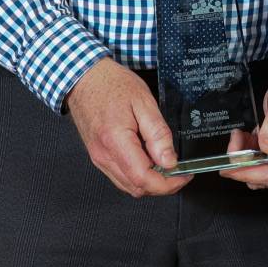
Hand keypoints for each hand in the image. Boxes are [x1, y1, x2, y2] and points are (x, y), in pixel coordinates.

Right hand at [64, 58, 188, 197]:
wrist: (84, 79)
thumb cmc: (112, 84)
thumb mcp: (144, 102)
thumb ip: (158, 134)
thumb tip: (170, 161)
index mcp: (115, 141)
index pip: (143, 178)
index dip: (168, 184)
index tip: (184, 175)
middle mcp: (103, 155)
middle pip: (136, 188)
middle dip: (162, 186)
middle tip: (179, 171)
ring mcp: (98, 158)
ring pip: (128, 186)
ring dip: (149, 183)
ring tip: (165, 165)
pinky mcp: (98, 156)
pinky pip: (120, 176)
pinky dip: (137, 176)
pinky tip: (148, 160)